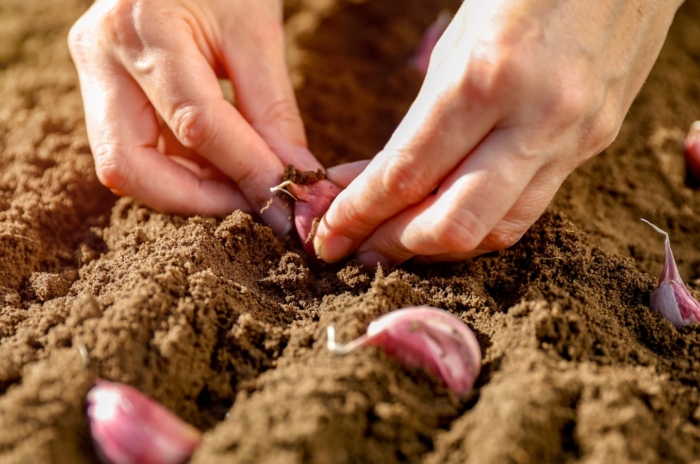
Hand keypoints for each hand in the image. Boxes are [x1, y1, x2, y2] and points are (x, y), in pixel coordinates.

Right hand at [68, 0, 321, 234]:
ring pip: (126, 166)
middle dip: (195, 200)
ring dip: (189, 190)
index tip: (286, 199)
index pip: (195, 123)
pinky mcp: (103, 89)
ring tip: (243, 183)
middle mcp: (101, 55)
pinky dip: (182, 170)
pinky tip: (221, 166)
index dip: (245, 171)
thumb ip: (273, 111)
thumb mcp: (257, 32)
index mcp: (142, 27)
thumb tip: (293, 180)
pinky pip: (137, 150)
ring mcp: (94, 74)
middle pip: (129, 165)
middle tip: (252, 204)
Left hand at [314, 0, 683, 267]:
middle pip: (455, 225)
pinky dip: (480, 223)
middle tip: (359, 249)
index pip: (407, 175)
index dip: (359, 215)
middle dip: (396, 245)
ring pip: (497, 231)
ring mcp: (574, 137)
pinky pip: (529, 208)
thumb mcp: (454, 45)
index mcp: (485, 77)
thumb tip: (370, 182)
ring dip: (438, 246)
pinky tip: (449, 218)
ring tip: (398, 240)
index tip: (329, 238)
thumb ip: (417, 125)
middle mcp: (536, 119)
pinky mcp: (595, 144)